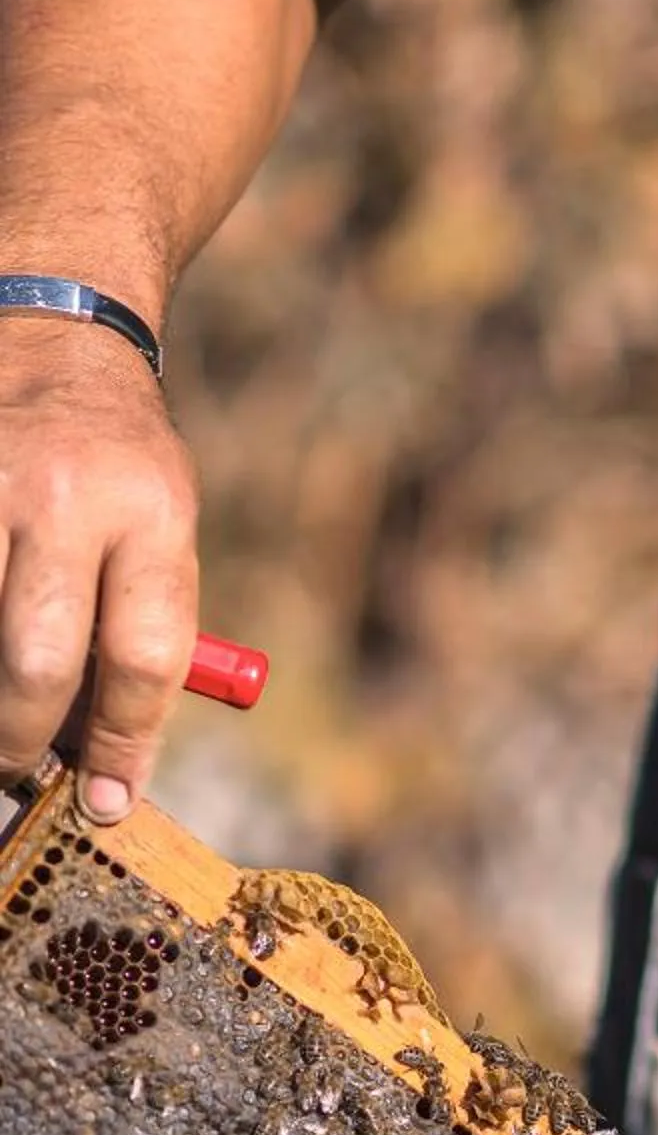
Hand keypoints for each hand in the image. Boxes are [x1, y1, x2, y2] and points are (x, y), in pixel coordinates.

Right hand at [0, 317, 198, 818]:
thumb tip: (97, 761)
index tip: (106, 802)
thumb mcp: (164, 531)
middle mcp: (66, 495)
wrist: (54, 332)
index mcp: (152, 514)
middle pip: (37, 660)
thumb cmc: (119, 463)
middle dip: (20, 737)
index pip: (143, 658)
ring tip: (1, 713)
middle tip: (15, 766)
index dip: (125, 746)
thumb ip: (139, 637)